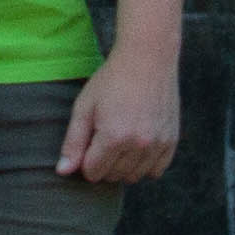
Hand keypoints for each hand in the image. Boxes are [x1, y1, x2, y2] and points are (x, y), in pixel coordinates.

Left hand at [56, 47, 178, 187]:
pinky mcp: (171, 140)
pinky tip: (137, 146)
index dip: (86, 160)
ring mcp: (157, 144)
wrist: (148, 58)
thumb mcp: (84, 106)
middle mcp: (138, 144)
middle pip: (113, 176)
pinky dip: (145, 165)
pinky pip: (156, 171)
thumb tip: (63, 172)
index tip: (88, 142)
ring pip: (134, 176)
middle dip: (103, 163)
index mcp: (113, 137)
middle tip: (103, 137)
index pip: (93, 172)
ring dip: (123, 166)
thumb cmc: (111, 80)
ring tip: (120, 140)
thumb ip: (73, 142)